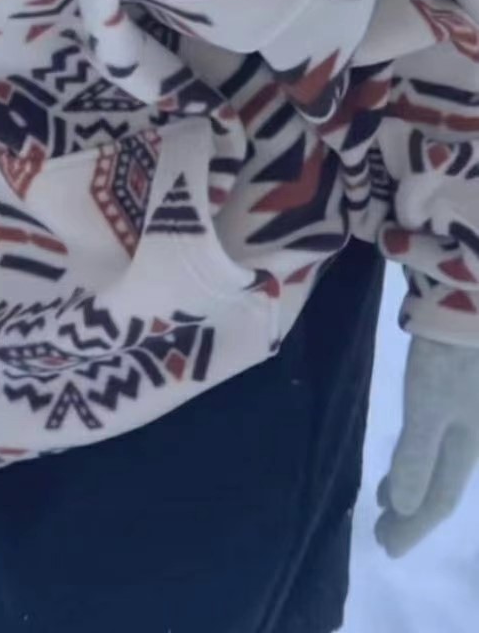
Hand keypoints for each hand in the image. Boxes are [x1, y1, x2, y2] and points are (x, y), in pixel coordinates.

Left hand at [375, 336, 478, 557]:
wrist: (470, 305)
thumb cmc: (449, 358)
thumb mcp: (429, 408)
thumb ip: (417, 457)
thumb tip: (407, 511)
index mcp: (469, 448)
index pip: (438, 500)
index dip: (413, 528)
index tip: (386, 547)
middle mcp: (473, 437)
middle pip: (441, 486)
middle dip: (412, 513)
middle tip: (383, 531)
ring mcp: (468, 415)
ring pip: (440, 463)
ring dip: (413, 484)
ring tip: (388, 499)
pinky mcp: (458, 391)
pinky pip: (438, 441)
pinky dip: (418, 457)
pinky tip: (407, 453)